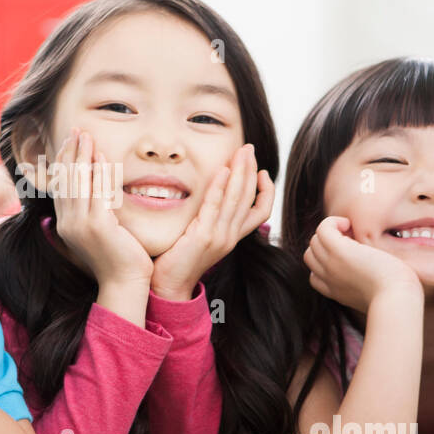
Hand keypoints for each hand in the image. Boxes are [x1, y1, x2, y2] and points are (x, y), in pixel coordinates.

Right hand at [52, 127, 152, 288]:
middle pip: (65, 180)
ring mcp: (80, 225)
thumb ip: (88, 213)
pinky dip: (98, 172)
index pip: (60, 186)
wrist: (124, 282)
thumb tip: (88, 193)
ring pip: (78, 182)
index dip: (63, 163)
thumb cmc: (116, 258)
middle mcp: (67, 224)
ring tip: (86, 136)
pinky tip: (102, 157)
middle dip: (70, 153)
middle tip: (76, 132)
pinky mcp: (97, 226)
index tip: (69, 143)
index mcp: (65, 225)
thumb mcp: (96, 233)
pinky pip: (97, 192)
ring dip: (82, 156)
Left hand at [150, 143, 273, 299]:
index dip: (266, 190)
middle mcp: (230, 236)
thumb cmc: (179, 259)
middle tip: (249, 147)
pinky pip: (215, 207)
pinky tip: (222, 170)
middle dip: (251, 170)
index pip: (262, 210)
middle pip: (250, 198)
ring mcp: (219, 237)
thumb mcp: (201, 236)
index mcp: (232, 236)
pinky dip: (220, 187)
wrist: (168, 286)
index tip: (261, 170)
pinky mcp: (203, 237)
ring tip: (241, 152)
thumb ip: (209, 218)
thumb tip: (210, 195)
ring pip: (238, 199)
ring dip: (240, 172)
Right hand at [303, 215, 421, 312]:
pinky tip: (350, 225)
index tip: (351, 256)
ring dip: (331, 232)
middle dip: (327, 245)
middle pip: (311, 255)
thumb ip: (369, 286)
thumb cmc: (397, 298)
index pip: (315, 275)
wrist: (396, 299)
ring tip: (353, 233)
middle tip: (353, 242)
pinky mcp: (338, 251)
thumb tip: (376, 273)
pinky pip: (323, 228)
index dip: (327, 262)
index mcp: (335, 292)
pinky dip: (334, 222)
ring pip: (315, 241)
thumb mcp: (377, 294)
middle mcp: (328, 279)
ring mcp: (331, 264)